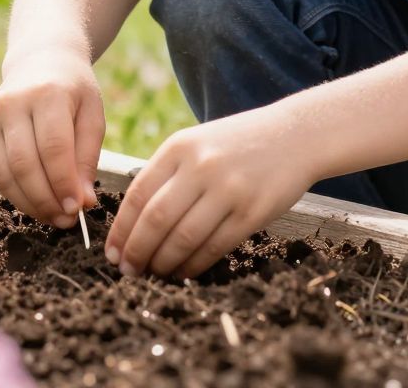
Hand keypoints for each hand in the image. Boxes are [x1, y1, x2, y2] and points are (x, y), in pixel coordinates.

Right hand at [0, 46, 104, 229]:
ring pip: (4, 173)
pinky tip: (36, 203)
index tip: (78, 209)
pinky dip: (15, 194)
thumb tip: (84, 202)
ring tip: (53, 217)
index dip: (63, 183)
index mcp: (47, 93)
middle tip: (66, 220)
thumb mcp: (93, 115)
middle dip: (45, 199)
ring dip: (29, 203)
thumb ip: (88, 158)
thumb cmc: (73, 92)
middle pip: (24, 163)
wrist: (40, 61)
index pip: (53, 147)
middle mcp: (12, 103)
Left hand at [105, 106, 316, 278]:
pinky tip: (183, 271)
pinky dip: (193, 265)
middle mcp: (201, 166)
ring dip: (163, 263)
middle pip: (156, 220)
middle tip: (128, 270)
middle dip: (137, 251)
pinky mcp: (252, 212)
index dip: (121, 229)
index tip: (112, 253)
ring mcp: (228, 189)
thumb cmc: (236, 144)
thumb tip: (131, 225)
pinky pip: (214, 247)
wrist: (295, 135)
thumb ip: (166, 174)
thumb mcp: (196, 143)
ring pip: (183, 238)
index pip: (138, 195)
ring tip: (154, 273)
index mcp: (180, 146)